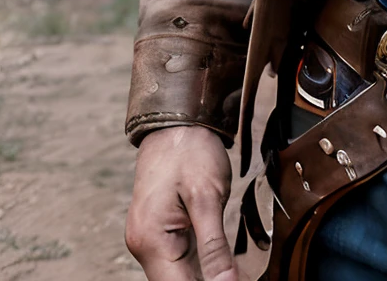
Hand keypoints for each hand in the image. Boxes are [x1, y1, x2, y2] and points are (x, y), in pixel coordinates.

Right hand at [125, 125, 237, 280]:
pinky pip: (180, 261)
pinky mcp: (160, 232)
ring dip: (205, 278)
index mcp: (151, 240)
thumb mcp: (207, 197)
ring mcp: (150, 240)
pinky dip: (200, 267)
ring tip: (234, 273)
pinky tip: (222, 268)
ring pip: (179, 276)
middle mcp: (144, 246)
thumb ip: (214, 247)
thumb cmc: (189, 150)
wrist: (176, 122)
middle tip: (242, 277)